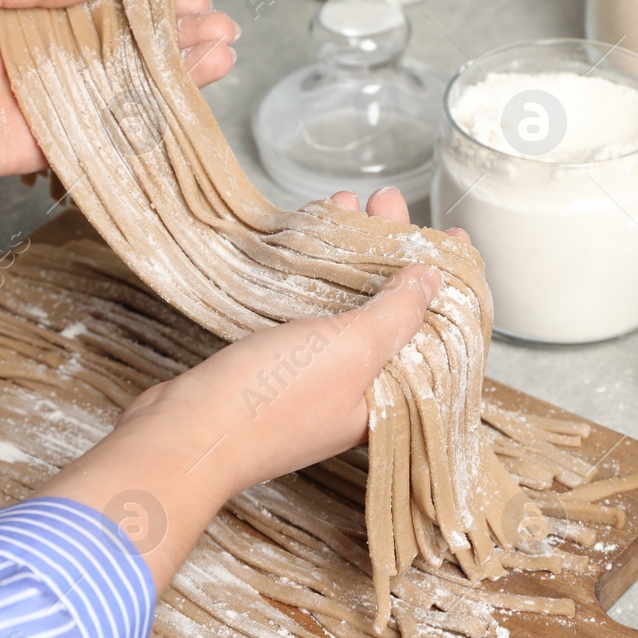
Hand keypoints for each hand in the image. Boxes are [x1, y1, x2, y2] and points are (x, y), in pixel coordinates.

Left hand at [0, 0, 238, 187]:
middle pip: (124, 55)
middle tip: (221, 35)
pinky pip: (96, 140)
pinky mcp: (35, 150)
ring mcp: (41, 109)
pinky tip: (176, 111)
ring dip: (172, 81)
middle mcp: (39, 66)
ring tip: (218, 62)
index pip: (104, 14)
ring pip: (121, 95)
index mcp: (25, 21)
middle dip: (176, 45)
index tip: (192, 3)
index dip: (150, 10)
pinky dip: (138, 128)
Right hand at [32, 187, 464, 590]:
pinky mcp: (278, 366)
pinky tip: (310, 237)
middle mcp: (360, 390)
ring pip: (349, 305)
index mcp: (392, 399)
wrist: (186, 433)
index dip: (447, 283)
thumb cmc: (272, 403)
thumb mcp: (352, 349)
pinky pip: (310, 310)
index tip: (451, 239)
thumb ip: (397, 314)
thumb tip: (431, 280)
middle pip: (393, 311)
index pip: (436, 334)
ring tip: (351, 205)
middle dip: (393, 253)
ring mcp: (317, 377)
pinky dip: (315, 273)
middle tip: (388, 204)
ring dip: (353, 254)